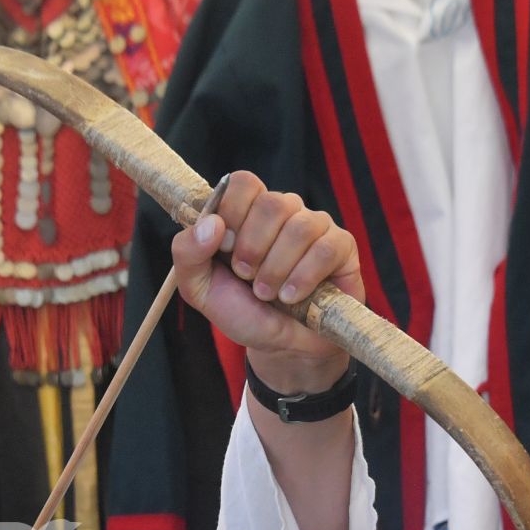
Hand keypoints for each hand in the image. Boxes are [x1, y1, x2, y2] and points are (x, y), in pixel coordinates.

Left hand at [171, 171, 365, 392]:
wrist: (282, 347)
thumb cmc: (244, 311)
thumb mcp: (201, 289)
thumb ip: (188, 253)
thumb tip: (211, 224)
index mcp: (248, 212)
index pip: (244, 182)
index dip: (232, 213)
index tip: (225, 249)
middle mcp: (284, 211)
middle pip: (272, 204)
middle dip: (253, 248)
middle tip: (248, 278)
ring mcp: (316, 226)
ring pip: (299, 227)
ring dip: (277, 268)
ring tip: (269, 293)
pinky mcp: (342, 247)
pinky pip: (326, 249)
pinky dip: (304, 277)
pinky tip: (293, 297)